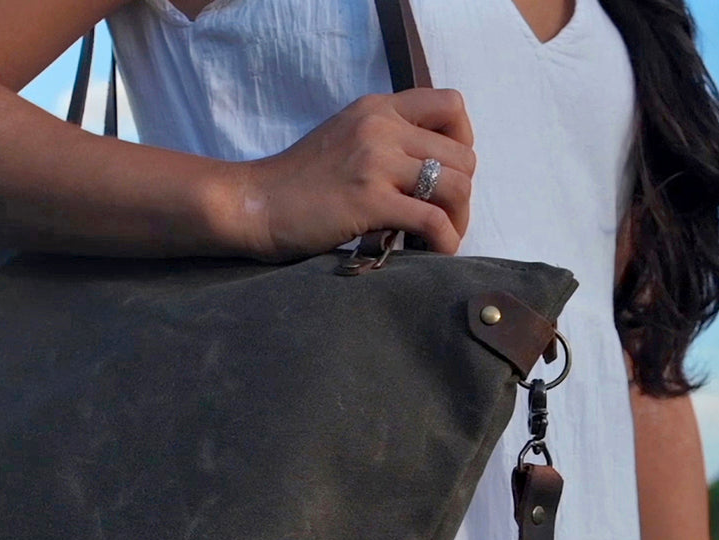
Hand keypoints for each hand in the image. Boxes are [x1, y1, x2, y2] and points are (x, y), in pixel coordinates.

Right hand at [238, 88, 475, 261]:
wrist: (255, 204)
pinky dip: (444, 241)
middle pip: (461, 155)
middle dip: (462, 194)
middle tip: (445, 220)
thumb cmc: (294, 183)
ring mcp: (376, 163)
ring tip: (442, 240)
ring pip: (455, 186)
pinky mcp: (370, 201)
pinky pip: (432, 220)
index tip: (447, 176)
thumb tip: (424, 172)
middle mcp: (382, 128)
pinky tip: (435, 252)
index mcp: (377, 109)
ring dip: (458, 219)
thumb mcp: (343, 140)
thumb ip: (381, 142)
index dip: (463, 144)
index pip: (450, 108)